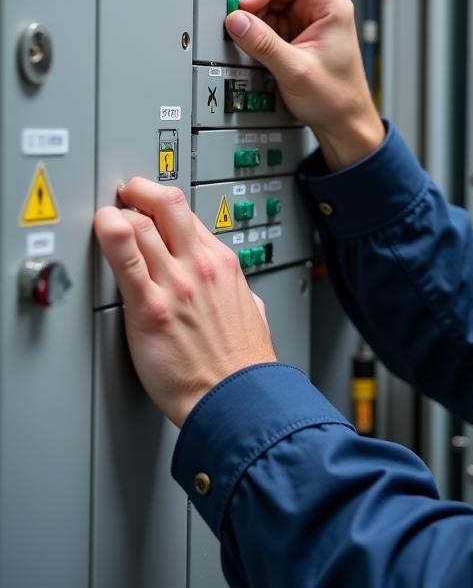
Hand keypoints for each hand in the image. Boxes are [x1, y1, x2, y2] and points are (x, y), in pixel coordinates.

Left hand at [94, 178, 276, 426]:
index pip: (188, 215)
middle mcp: (200, 266)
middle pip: (166, 205)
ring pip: (141, 225)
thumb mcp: (253, 310)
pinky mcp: (151, 309)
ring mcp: (176, 284)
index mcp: (224, 264)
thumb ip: (235, 291)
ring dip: (119, 215)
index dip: (160, 204)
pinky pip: (126, 262)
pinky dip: (112, 237)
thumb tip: (230, 288)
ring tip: (106, 219)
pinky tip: (104, 226)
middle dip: (140, 191)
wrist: (236, 396)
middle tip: (124, 194)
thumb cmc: (244, 363)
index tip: (146, 203)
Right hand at [230, 0, 384, 169]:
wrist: (344, 123)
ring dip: (256, 13)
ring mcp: (308, 22)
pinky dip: (258, 28)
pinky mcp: (296, 36)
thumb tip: (236, 20)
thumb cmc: (337, 98)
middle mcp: (321, 10)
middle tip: (242, 13)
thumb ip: (263, 43)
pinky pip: (271, 20)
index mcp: (332, 7)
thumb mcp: (295, 69)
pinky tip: (253, 41)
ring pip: (273, 1)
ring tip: (248, 33)